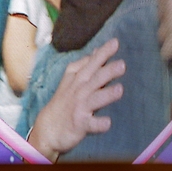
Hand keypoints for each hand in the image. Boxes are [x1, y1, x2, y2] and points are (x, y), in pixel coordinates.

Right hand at [28, 38, 124, 161]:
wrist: (48, 128)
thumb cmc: (65, 100)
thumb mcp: (72, 79)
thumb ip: (86, 65)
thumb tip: (98, 50)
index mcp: (77, 78)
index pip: (91, 63)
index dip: (103, 53)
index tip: (115, 42)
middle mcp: (79, 91)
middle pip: (95, 78)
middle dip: (108, 71)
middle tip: (122, 64)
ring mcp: (79, 107)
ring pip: (95, 99)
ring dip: (107, 94)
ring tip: (120, 90)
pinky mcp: (80, 124)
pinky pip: (91, 124)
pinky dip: (99, 124)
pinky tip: (107, 123)